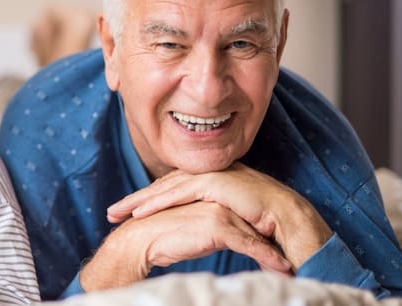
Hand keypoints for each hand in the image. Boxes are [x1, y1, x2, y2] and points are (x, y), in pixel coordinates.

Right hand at [80, 201, 290, 291]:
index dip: (259, 230)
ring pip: (254, 232)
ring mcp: (217, 208)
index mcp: (208, 194)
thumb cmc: (160, 237)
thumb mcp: (192, 228)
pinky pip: (248, 244)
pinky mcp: (216, 224)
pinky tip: (280, 270)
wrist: (139, 240)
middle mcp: (216, 197)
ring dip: (273, 253)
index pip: (241, 212)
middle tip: (290, 259)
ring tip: (289, 269)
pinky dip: (266, 258)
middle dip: (271, 240)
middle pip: (252, 220)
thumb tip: (228, 237)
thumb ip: (210, 224)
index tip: (276, 246)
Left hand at [107, 163, 331, 268]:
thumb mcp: (229, 217)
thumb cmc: (264, 222)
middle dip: (136, 199)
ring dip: (139, 200)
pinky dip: (157, 202)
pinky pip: (179, 193)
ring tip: (117, 213)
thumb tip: (196, 228)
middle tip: (112, 211)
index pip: (172, 187)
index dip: (148, 199)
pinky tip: (139, 212)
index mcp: (210, 178)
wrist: (289, 218)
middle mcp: (208, 173)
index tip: (128, 210)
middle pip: (162, 184)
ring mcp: (211, 175)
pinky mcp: (215, 183)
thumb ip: (211, 216)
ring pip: (166, 187)